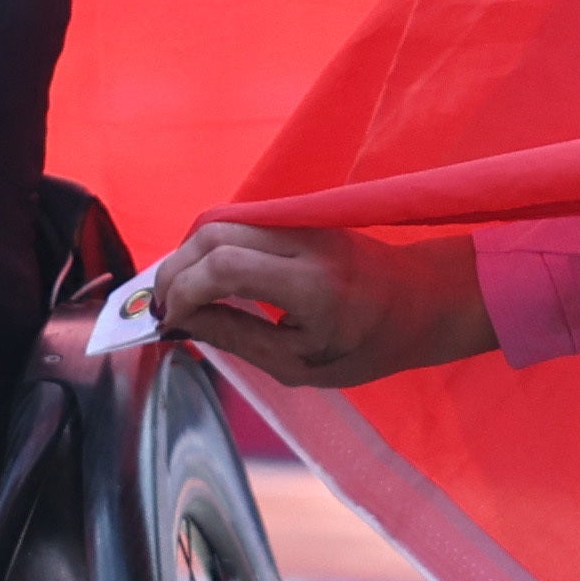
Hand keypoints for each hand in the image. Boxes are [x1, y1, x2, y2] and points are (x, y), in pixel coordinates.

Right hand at [147, 222, 491, 390]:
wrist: (418, 300)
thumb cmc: (366, 345)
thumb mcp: (299, 364)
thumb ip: (237, 338)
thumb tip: (179, 320)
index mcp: (312, 285)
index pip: (225, 266)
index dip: (184, 289)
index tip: (168, 320)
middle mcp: (303, 241)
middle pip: (214, 233)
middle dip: (174, 270)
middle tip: (160, 309)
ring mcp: (300, 221)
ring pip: (220, 221)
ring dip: (186, 256)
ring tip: (175, 296)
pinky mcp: (296, 216)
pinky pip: (237, 223)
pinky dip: (207, 249)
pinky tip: (201, 279)